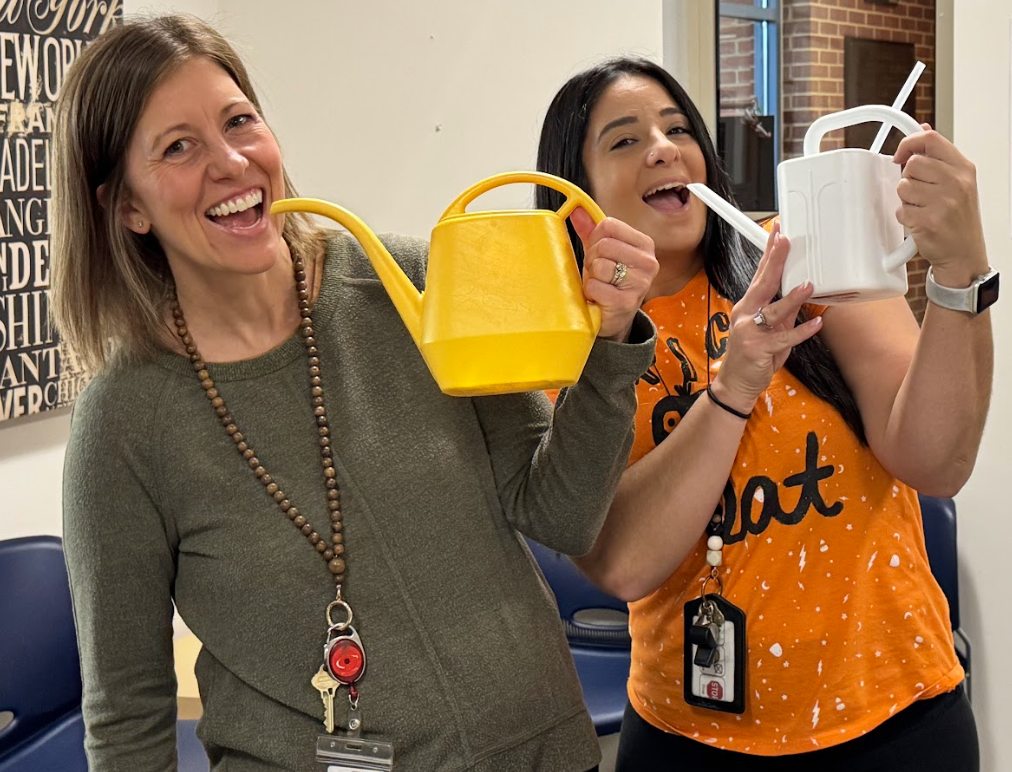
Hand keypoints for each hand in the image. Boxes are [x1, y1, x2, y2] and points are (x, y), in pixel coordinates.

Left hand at [571, 207, 658, 341]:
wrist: (614, 318)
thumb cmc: (608, 282)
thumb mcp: (601, 253)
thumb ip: (590, 230)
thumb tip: (576, 208)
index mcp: (644, 244)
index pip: (608, 225)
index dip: (595, 238)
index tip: (597, 252)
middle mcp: (648, 262)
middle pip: (604, 244)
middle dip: (592, 259)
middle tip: (598, 273)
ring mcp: (640, 283)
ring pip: (600, 265)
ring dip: (592, 277)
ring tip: (600, 285)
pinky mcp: (627, 302)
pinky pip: (596, 286)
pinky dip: (591, 292)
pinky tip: (600, 298)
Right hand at [711, 221, 822, 411]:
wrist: (735, 384)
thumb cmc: (753, 357)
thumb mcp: (770, 330)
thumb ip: (784, 313)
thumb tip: (801, 294)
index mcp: (747, 306)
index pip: (759, 275)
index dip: (769, 254)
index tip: (777, 232)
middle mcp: (745, 314)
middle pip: (763, 284)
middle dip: (776, 261)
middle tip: (786, 240)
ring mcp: (749, 331)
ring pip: (774, 310)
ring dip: (792, 297)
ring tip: (808, 284)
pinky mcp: (759, 349)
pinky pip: (784, 338)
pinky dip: (801, 332)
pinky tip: (816, 325)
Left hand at [893, 125, 989, 285]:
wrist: (964, 254)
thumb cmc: (959, 219)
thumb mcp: (959, 182)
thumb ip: (939, 157)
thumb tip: (922, 129)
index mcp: (964, 168)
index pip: (930, 140)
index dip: (909, 143)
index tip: (901, 155)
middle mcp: (956, 182)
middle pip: (912, 164)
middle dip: (908, 178)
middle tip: (919, 193)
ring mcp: (944, 202)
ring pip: (903, 186)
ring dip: (905, 199)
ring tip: (921, 208)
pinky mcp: (929, 221)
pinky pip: (901, 210)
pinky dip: (905, 216)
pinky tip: (920, 222)